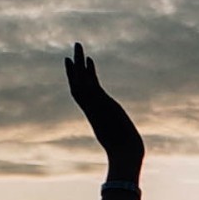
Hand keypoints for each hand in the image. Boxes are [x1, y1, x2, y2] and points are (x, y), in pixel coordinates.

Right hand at [63, 43, 143, 181]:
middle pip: (77, 85)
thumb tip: (129, 149)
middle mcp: (91, 109)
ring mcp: (94, 106)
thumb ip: (120, 139)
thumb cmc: (125, 153)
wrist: (125, 154)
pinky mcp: (101, 104)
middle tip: (70, 53)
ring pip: (82, 80)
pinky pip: (91, 84)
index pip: (82, 96)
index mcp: (94, 116)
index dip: (77, 81)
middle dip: (74, 69)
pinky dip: (88, 72)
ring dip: (79, 62)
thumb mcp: (121, 142)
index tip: (76, 68)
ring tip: (77, 45)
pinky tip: (89, 59)